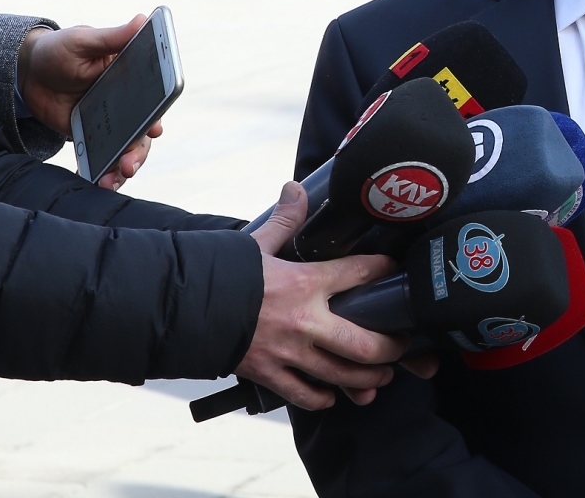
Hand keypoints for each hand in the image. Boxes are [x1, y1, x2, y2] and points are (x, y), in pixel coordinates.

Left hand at [19, 17, 162, 189]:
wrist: (28, 72)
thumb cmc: (60, 48)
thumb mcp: (84, 40)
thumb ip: (111, 37)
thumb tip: (143, 19)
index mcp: (133, 78)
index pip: (153, 100)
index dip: (156, 116)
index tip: (153, 130)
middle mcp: (127, 103)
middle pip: (142, 132)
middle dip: (139, 151)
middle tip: (128, 164)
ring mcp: (109, 123)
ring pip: (125, 150)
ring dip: (123, 168)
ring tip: (112, 180)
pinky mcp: (89, 138)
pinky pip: (101, 159)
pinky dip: (101, 174)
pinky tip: (96, 183)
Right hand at [239, 182, 421, 410]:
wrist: (182, 307)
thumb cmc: (223, 273)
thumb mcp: (256, 243)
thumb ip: (285, 219)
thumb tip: (295, 188)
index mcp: (305, 282)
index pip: (359, 273)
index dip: (382, 269)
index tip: (394, 269)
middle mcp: (304, 321)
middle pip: (364, 344)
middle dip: (391, 348)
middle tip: (402, 344)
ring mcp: (288, 352)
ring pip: (341, 375)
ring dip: (367, 378)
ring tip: (382, 376)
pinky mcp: (269, 374)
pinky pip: (305, 394)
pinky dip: (323, 397)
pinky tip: (333, 394)